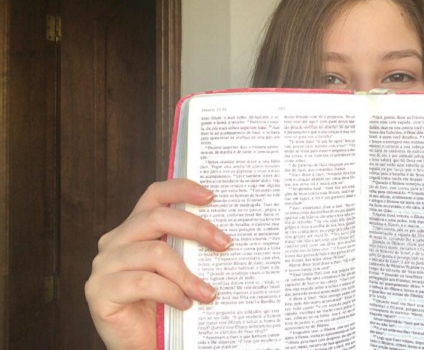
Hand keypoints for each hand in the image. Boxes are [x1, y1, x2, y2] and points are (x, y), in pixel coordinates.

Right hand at [84, 179, 231, 348]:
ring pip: (154, 252)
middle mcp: (115, 241)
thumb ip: (187, 247)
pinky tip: (185, 304)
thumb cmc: (164, 306)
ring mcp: (104, 266)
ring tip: (208, 292)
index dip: (181, 189)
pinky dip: (171, 293)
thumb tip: (223, 233)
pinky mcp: (99, 292)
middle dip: (197, 228)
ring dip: (188, 274)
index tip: (211, 196)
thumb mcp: (178, 269)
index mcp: (134, 229)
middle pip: (157, 218)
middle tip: (225, 244)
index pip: (154, 195)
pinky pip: (144, 283)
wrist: (141, 345)